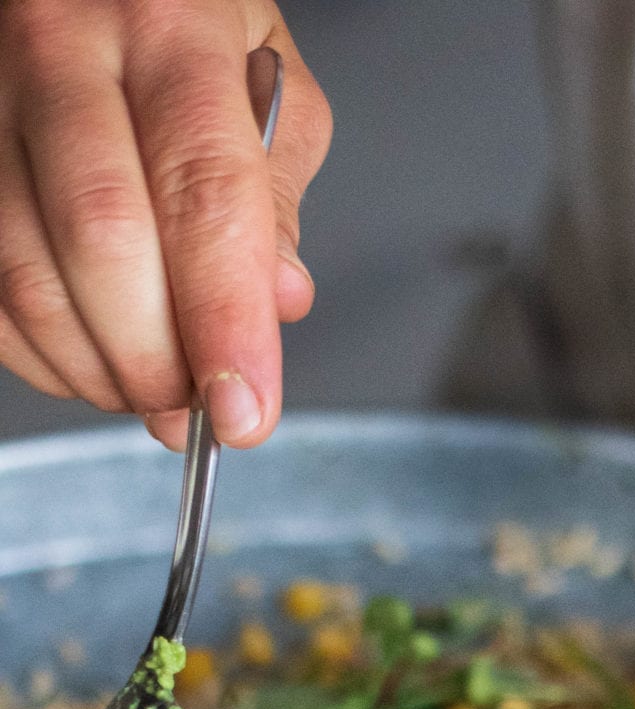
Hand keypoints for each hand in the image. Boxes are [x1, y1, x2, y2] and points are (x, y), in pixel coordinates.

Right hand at [0, 0, 330, 449]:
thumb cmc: (175, 21)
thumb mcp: (264, 72)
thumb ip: (277, 190)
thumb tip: (276, 303)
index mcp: (167, 25)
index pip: (203, 193)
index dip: (225, 321)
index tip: (244, 411)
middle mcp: (62, 48)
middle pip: (101, 238)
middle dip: (155, 360)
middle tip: (193, 412)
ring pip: (26, 273)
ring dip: (95, 368)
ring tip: (147, 391)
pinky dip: (41, 351)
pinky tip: (89, 356)